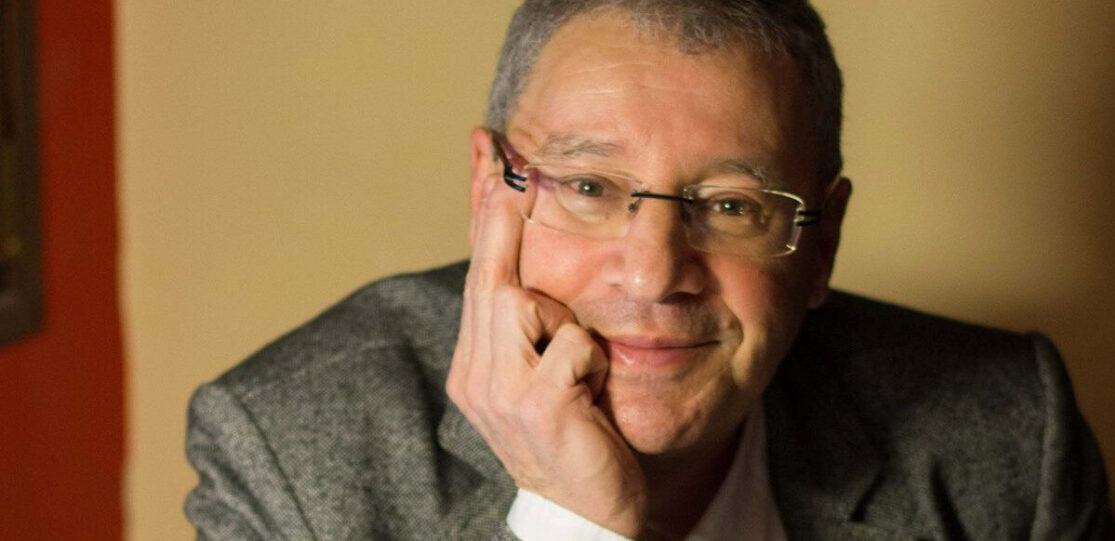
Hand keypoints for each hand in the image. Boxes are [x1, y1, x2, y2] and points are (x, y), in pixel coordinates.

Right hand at [445, 128, 646, 537]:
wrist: (587, 514)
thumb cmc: (576, 437)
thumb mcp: (549, 373)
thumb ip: (539, 321)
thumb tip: (543, 266)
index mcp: (477, 361)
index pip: (480, 270)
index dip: (483, 208)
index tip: (487, 149)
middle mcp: (477, 372)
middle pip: (490, 272)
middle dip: (500, 212)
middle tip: (511, 154)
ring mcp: (501, 391)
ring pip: (523, 300)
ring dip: (561, 318)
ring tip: (578, 368)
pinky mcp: (538, 408)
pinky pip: (571, 345)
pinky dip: (589, 359)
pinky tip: (592, 391)